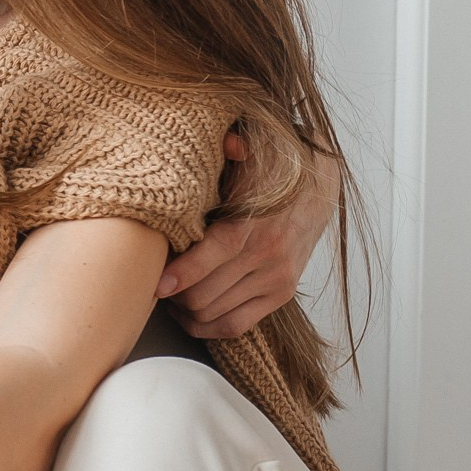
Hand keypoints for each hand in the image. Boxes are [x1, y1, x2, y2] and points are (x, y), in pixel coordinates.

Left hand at [158, 134, 339, 337]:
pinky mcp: (282, 293)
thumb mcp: (252, 153)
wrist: (317, 187)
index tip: (156, 284)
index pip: (215, 254)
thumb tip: (230, 143)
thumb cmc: (269, 169)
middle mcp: (267, 255)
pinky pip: (237, 325)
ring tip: (168, 295)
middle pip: (206, 293)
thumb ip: (234, 148)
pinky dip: (207, 327)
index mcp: (255, 222)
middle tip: (153, 283)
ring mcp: (276, 278)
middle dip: (173, 295)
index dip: (182, 273)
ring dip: (185, 310)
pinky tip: (189, 315)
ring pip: (215, 313)